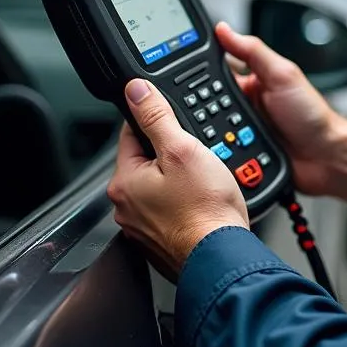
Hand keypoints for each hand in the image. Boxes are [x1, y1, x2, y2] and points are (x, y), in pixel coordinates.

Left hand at [107, 78, 249, 275]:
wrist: (221, 256)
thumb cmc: (205, 209)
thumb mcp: (183, 149)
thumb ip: (157, 116)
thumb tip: (136, 90)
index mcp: (124, 181)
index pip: (132, 133)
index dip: (158, 121)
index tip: (177, 121)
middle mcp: (126, 207)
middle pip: (148, 161)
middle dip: (172, 153)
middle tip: (199, 155)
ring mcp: (143, 227)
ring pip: (161, 187)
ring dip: (180, 180)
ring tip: (205, 181)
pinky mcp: (161, 241)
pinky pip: (171, 210)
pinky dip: (186, 204)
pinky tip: (203, 203)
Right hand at [216, 22, 344, 197]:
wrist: (326, 156)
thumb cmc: (311, 114)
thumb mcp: (283, 74)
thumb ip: (253, 51)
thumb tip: (224, 30)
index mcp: (251, 82)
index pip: (214, 74)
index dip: (199, 77)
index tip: (185, 80)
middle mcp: (244, 106)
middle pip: (207, 105)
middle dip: (203, 111)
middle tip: (210, 114)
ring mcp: (241, 131)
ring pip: (209, 132)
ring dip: (210, 135)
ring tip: (218, 135)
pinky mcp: (240, 155)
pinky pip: (219, 154)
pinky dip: (217, 155)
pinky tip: (218, 154)